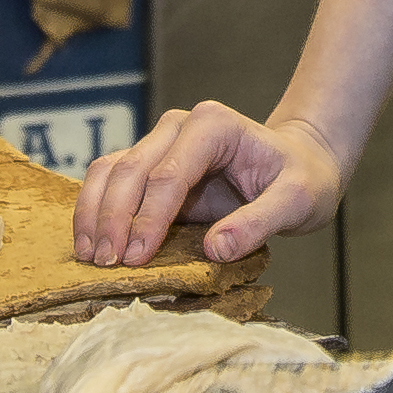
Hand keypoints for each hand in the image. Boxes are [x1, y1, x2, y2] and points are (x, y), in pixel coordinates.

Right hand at [70, 102, 346, 265]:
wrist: (301, 163)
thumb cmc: (302, 179)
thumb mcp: (298, 202)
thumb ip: (260, 222)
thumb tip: (216, 248)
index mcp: (213, 126)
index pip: (168, 175)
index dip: (148, 219)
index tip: (136, 259)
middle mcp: (179, 127)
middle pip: (130, 170)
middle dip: (112, 219)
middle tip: (105, 265)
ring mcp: (160, 142)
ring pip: (110, 171)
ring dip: (94, 214)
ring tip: (90, 258)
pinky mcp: (150, 163)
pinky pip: (111, 181)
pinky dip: (96, 211)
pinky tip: (91, 243)